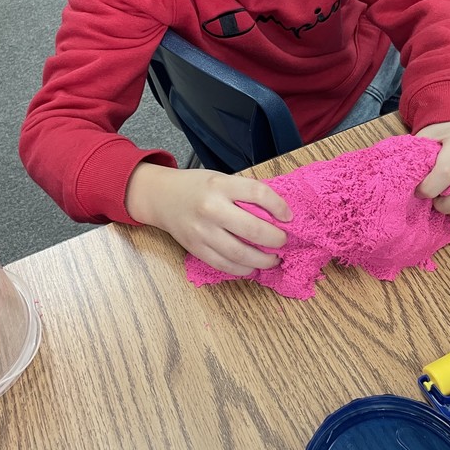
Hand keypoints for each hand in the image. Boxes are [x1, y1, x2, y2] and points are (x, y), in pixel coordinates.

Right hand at [125, 163, 291, 274]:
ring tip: (273, 259)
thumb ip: (244, 193)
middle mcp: (211, 209)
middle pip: (253, 229)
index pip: (258, 194)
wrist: (161, 197)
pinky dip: (242, 269)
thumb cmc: (197, 187)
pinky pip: (224, 265)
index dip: (279, 206)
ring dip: (263, 260)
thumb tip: (277, 214)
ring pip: (240, 254)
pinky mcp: (196, 249)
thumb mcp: (221, 179)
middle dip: (276, 239)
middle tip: (283, 241)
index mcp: (220, 186)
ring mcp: (202, 232)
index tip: (288, 217)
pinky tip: (252, 267)